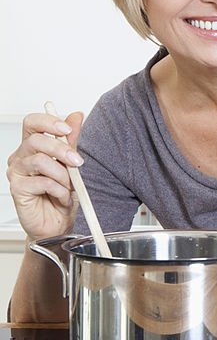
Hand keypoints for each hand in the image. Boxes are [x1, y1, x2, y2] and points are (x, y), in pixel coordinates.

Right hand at [6, 111, 83, 240]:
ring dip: (61, 174)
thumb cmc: (63, 194)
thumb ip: (72, 139)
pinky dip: (58, 189)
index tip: (67, 129)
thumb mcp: (72, 164)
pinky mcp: (17, 189)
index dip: (48, 122)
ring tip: (69, 186)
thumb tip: (77, 115)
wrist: (59, 223)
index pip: (32, 122)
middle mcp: (21, 157)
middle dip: (61, 149)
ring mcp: (17, 173)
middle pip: (35, 140)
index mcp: (32, 146)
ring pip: (39, 161)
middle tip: (77, 162)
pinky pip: (41, 182)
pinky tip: (62, 197)